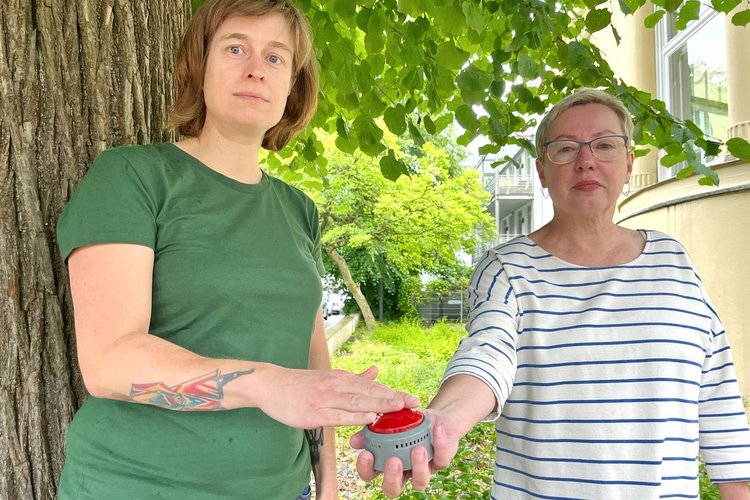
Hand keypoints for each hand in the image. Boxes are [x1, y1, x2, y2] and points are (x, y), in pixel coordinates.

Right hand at [256, 365, 418, 428]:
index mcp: (342, 379)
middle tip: (414, 402)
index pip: (372, 387)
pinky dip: (353, 416)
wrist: (271, 384)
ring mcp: (325, 399)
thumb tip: (376, 371)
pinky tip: (368, 418)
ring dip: (378, 404)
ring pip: (356, 401)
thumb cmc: (301, 385)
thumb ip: (354, 378)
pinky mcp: (314, 412)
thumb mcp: (330, 378)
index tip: (412, 398)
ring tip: (398, 407)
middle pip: (369, 392)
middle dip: (393, 398)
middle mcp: (337, 386)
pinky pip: (337, 415)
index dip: (393, 393)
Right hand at [350, 409, 459, 497]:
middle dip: (392, 477)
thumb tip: (353, 441)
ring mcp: (423, 470)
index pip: (370, 475)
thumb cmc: (406, 422)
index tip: (366, 454)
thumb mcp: (388, 422)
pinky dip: (440, 444)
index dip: (366, 469)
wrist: (434, 419)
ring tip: (417, 449)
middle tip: (393, 461)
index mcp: (385, 464)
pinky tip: (436, 429)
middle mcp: (403, 472)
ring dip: (418, 467)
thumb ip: (371, 431)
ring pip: (420, 482)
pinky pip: (442, 459)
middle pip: (393, 489)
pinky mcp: (441, 462)